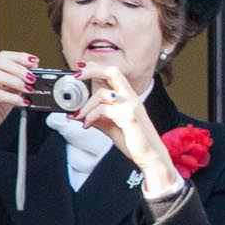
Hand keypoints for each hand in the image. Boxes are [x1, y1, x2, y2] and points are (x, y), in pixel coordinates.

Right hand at [0, 51, 37, 158]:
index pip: (2, 57)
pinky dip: (12, 97)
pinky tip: (22, 102)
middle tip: (32, 78)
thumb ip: (17, 86)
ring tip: (28, 89)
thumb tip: (33, 76)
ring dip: (16, 81)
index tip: (34, 61)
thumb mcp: (7, 96)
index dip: (19, 56)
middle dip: (19, 68)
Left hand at [72, 63, 177, 191]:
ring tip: (80, 117)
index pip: (113, 73)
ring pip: (102, 93)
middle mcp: (131, 98)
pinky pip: (104, 109)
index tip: (79, 71)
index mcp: (128, 97)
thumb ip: (95, 117)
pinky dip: (91, 116)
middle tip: (76, 77)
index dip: (96, 68)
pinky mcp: (129, 117)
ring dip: (85, 105)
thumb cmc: (133, 140)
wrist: (150, 156)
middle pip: (113, 72)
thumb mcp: (110, 126)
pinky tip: (87, 125)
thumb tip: (74, 114)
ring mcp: (131, 106)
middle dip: (92, 71)